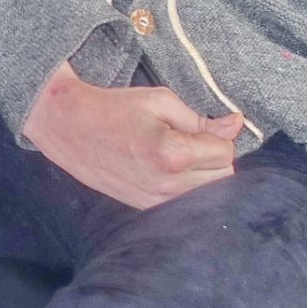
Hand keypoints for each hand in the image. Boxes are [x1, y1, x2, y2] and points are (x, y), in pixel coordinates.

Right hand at [21, 62, 244, 210]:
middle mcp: (168, 184)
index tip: (198, 125)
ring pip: (209, 193)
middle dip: (214, 155)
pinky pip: (186, 202)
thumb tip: (236, 124)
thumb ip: (201, 117)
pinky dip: (187, 186)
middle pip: (223, 176)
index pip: (225, 152)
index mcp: (173, 153)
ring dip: (203, 173)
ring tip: (179, 153)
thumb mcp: (160, 100)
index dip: (218, 134)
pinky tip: (168, 168)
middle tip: (189, 137)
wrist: (70, 127)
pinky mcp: (147, 208)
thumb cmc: (114, 108)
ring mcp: (157, 201)